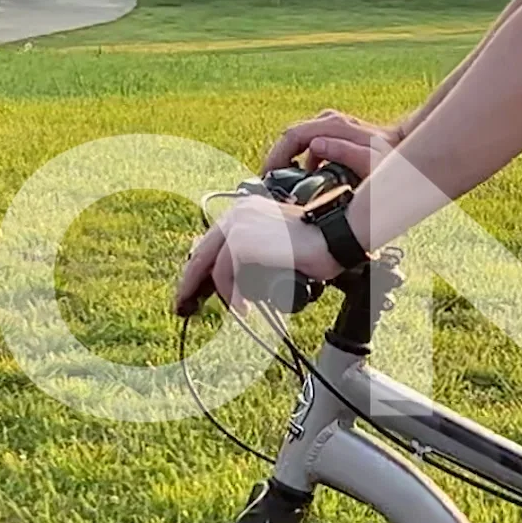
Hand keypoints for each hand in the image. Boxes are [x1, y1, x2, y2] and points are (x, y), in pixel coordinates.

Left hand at [173, 196, 338, 316]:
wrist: (336, 236)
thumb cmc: (317, 245)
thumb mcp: (278, 248)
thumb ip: (256, 256)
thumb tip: (235, 280)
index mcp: (245, 211)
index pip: (211, 243)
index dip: (198, 270)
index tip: (194, 292)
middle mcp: (238, 213)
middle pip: (202, 253)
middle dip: (191, 284)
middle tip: (185, 308)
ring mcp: (240, 225)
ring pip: (212, 266)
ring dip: (221, 294)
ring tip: (236, 311)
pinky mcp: (244, 240)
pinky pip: (226, 273)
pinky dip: (232, 294)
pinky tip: (243, 308)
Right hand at [262, 109, 392, 176]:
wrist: (409, 149)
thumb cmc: (393, 159)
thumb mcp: (371, 161)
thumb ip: (344, 152)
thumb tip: (315, 147)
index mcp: (334, 126)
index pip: (292, 135)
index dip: (276, 157)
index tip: (269, 178)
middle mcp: (329, 120)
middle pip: (290, 136)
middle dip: (278, 160)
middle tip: (272, 185)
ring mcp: (331, 124)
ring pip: (297, 141)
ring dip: (289, 162)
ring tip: (286, 186)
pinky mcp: (334, 132)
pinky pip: (308, 145)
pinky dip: (302, 161)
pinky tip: (306, 179)